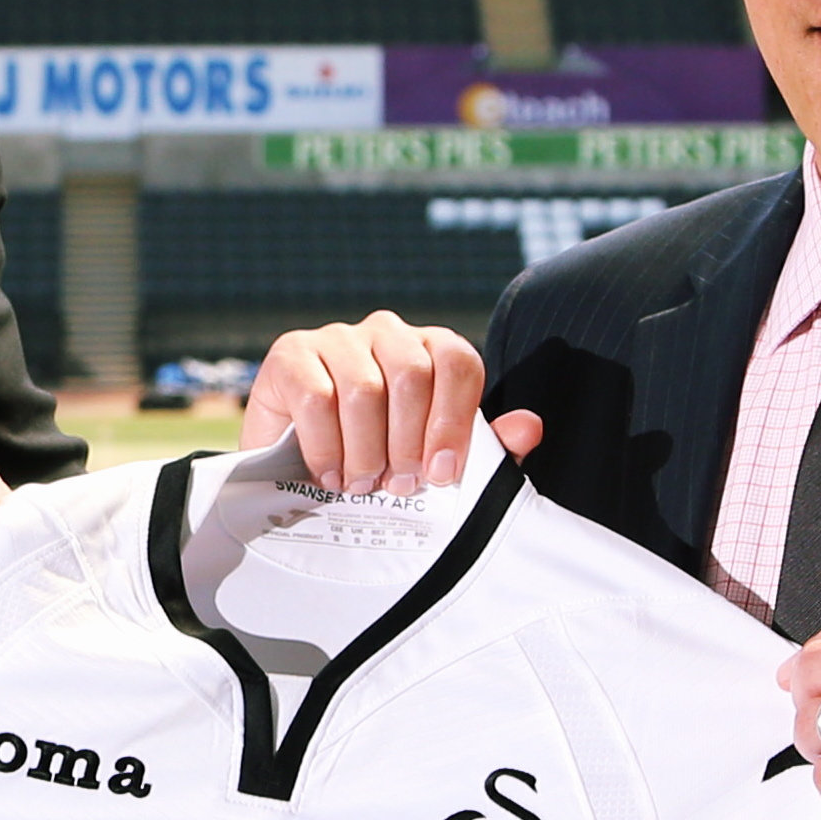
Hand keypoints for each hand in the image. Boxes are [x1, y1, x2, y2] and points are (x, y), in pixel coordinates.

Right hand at [243, 309, 547, 492]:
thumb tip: (530, 428)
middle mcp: (386, 333)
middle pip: (413, 373)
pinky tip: (330, 474)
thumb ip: (486, 448)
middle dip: (408, 442)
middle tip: (399, 486)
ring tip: (362, 484)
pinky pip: (317, 397)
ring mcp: (336, 338)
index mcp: (430, 349)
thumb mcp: (433, 461)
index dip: (454, 421)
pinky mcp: (290, 355)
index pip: (458, 363)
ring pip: (364, 389)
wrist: (297, 471)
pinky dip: (326, 446)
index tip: (442, 474)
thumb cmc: (377, 460)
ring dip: (365, 451)